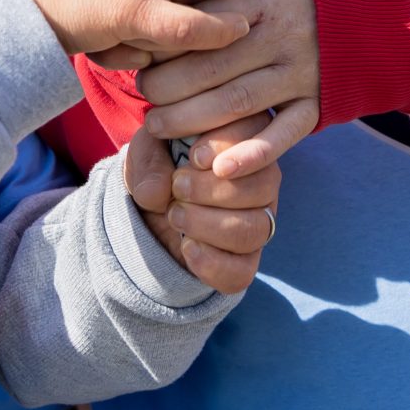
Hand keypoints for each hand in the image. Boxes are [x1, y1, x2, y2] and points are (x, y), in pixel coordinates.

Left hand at [123, 114, 280, 294]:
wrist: (148, 210)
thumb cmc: (158, 167)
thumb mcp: (145, 154)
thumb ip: (150, 163)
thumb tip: (159, 194)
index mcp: (248, 141)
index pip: (258, 139)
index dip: (228, 148)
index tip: (194, 157)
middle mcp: (264, 181)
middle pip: (263, 187)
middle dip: (213, 190)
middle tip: (177, 188)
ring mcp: (259, 221)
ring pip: (255, 229)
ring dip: (209, 224)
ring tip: (174, 214)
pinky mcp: (245, 260)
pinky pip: (243, 269)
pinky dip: (211, 261)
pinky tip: (186, 245)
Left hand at [134, 0, 318, 178]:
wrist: (355, 13)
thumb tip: (154, 15)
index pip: (203, 26)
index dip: (165, 47)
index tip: (140, 60)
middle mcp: (282, 34)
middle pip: (214, 67)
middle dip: (169, 88)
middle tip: (143, 99)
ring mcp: (301, 70)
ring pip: (240, 101)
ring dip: (193, 121)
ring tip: (159, 129)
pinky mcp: (316, 101)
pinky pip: (286, 132)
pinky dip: (254, 153)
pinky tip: (219, 170)